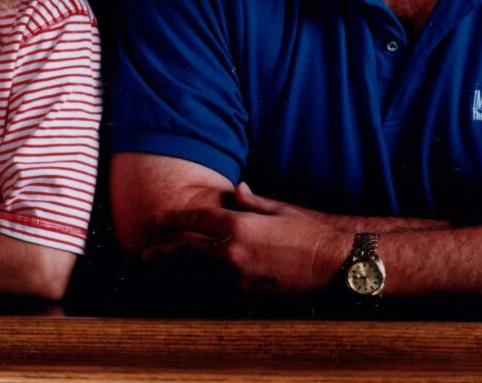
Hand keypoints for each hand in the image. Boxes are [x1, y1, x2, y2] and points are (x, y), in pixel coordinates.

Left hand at [144, 182, 342, 292]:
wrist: (335, 263)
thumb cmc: (312, 230)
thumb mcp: (281, 209)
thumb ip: (253, 201)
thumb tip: (237, 190)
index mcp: (241, 225)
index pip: (198, 219)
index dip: (176, 217)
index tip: (159, 218)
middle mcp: (236, 252)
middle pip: (190, 251)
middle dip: (165, 252)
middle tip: (146, 254)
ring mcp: (242, 275)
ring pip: (203, 271)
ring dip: (184, 268)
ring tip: (166, 267)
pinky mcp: (252, 291)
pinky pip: (225, 283)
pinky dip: (212, 277)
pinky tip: (202, 277)